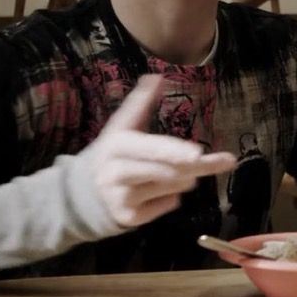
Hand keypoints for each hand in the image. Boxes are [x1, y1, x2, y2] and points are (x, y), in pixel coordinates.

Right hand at [83, 74, 235, 227]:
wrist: (82, 192)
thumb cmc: (111, 153)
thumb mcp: (122, 126)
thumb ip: (140, 103)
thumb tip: (157, 76)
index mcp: (117, 145)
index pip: (149, 147)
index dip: (173, 150)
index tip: (198, 153)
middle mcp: (116, 172)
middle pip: (165, 171)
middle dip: (192, 166)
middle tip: (213, 160)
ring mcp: (121, 198)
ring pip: (171, 188)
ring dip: (182, 178)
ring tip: (179, 170)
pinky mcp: (129, 219)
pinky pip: (166, 206)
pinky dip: (170, 198)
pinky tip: (160, 190)